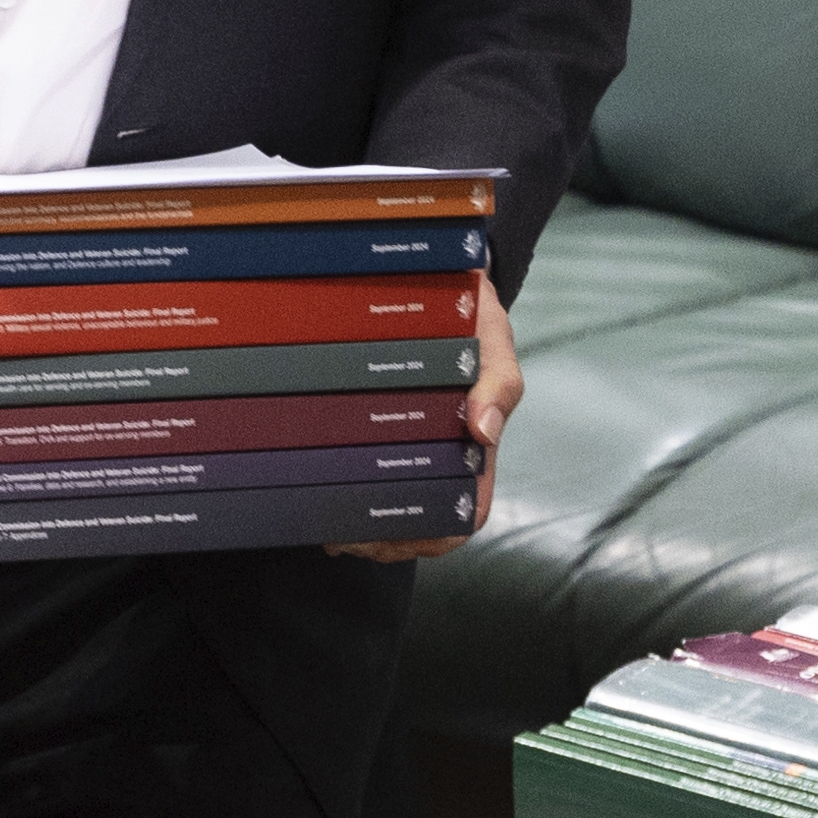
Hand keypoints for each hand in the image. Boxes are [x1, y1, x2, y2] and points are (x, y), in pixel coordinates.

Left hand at [334, 272, 518, 559]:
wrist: (443, 277)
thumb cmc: (472, 314)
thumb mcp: (493, 337)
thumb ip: (498, 381)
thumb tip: (484, 429)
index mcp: (473, 443)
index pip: (463, 511)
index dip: (433, 534)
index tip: (394, 537)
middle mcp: (442, 451)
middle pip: (421, 520)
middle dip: (385, 539)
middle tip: (344, 536)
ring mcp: (411, 443)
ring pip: (391, 506)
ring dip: (361, 526)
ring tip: (327, 525)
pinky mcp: (380, 426)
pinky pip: (365, 473)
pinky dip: (343, 494)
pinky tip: (319, 500)